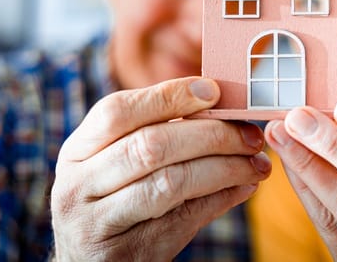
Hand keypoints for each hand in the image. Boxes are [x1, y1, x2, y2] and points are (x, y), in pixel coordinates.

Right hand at [51, 77, 270, 260]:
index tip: (215, 91)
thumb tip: (222, 109)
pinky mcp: (126, 252)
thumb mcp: (114, 163)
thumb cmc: (113, 198)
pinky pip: (183, 219)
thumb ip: (156, 133)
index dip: (169, 97)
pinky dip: (221, 199)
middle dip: (211, 136)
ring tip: (258, 164)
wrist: (90, 260)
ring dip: (225, 169)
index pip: (118, 111)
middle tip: (251, 136)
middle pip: (151, 146)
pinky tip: (244, 187)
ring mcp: (98, 222)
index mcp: (78, 150)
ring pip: (171, 183)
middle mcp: (79, 184)